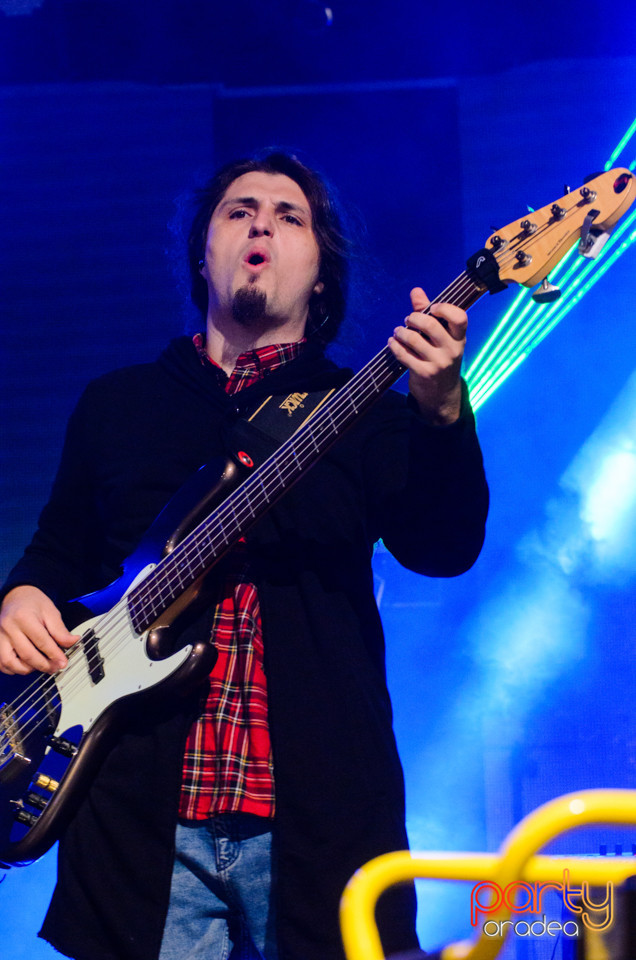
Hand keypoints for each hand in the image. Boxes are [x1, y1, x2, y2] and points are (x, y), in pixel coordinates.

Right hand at [0, 585, 79, 674]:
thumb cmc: (32, 603)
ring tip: (40, 666)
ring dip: (27, 669)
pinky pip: (1, 663)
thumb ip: (60, 630)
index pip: (41, 641)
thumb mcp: (50, 611)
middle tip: (55, 667)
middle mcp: (8, 628)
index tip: (63, 662)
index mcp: (23, 617)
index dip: (54, 654)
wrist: (16, 596)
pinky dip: (13, 669)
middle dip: (44, 665)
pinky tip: (25, 665)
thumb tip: (72, 642)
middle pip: (27, 654)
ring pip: (10, 663)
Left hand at [388, 287, 466, 424]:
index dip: (445, 309)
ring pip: (414, 339)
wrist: (442, 394)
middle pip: (431, 325)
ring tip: (398, 331)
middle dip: (414, 318)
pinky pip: (404, 355)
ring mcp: (438, 363)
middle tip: (408, 320)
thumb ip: (428, 313)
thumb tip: (416, 291)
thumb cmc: (440, 357)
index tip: (432, 308)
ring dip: (401, 332)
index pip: (460, 318)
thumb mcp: (441, 338)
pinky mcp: (424, 373)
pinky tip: (392, 342)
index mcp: (459, 338)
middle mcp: (452, 350)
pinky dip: (394, 346)